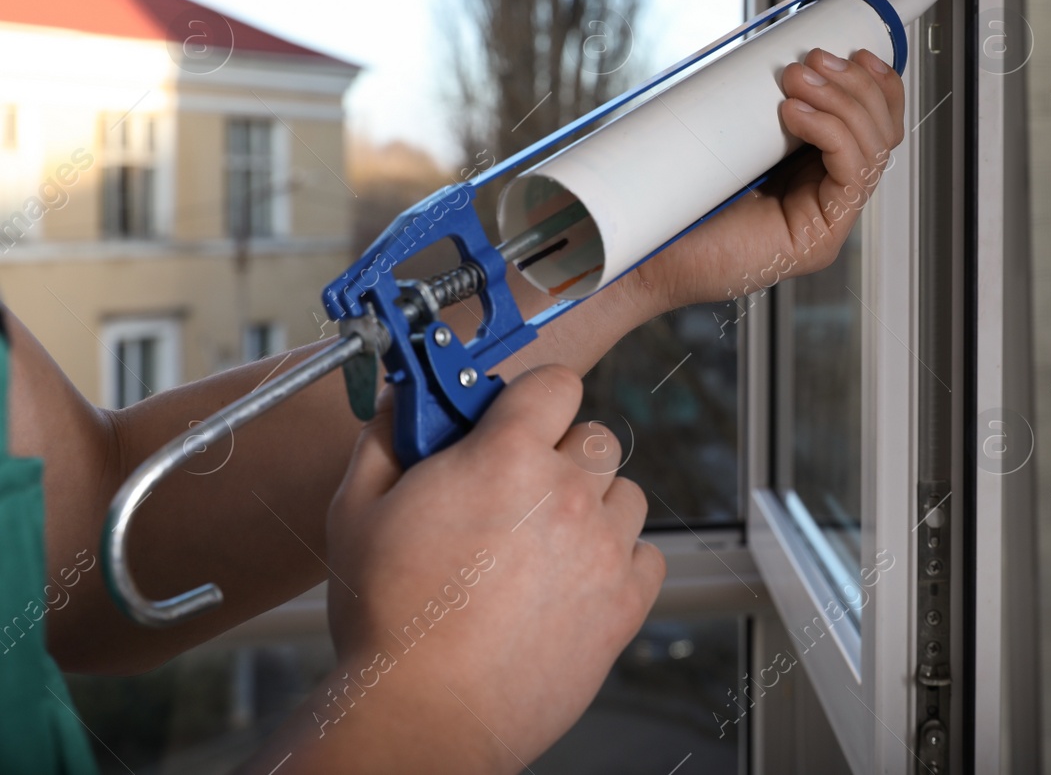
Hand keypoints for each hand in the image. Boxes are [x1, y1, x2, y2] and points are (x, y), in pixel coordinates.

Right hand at [256, 366, 662, 773]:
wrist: (424, 713)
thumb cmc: (389, 621)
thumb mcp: (357, 512)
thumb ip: (385, 440)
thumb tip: (403, 402)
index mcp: (507, 458)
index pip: (556, 383)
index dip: (534, 397)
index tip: (515, 416)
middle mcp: (568, 495)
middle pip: (596, 437)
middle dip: (562, 452)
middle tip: (520, 488)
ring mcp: (603, 550)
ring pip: (626, 495)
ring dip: (595, 506)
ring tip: (546, 541)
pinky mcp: (624, 605)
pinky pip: (647, 556)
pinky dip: (621, 561)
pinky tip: (576, 578)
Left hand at [632, 47, 905, 311]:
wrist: (649, 259)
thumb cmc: (678, 207)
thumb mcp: (727, 141)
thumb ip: (757, 110)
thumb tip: (770, 59)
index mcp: (815, 173)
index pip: (874, 126)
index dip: (874, 85)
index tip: (851, 50)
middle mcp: (829, 197)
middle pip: (883, 134)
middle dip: (855, 87)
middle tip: (813, 60)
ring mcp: (828, 221)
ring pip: (873, 152)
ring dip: (842, 103)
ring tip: (796, 79)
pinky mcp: (819, 240)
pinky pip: (851, 176)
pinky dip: (832, 135)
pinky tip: (795, 114)